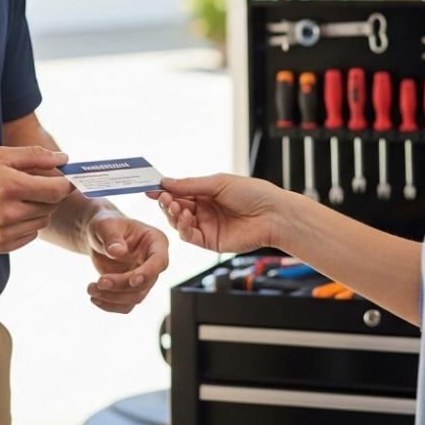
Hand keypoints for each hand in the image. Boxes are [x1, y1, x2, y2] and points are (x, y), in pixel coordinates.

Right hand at [0, 145, 73, 252]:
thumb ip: (34, 156)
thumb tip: (64, 158)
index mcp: (10, 186)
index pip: (56, 190)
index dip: (66, 184)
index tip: (67, 180)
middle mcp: (8, 212)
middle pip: (51, 206)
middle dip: (49, 194)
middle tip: (34, 185)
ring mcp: (3, 232)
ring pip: (42, 221)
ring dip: (38, 209)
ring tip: (18, 198)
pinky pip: (29, 236)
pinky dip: (27, 224)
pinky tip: (10, 213)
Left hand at [84, 212, 168, 313]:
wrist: (98, 236)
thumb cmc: (105, 225)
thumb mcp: (105, 224)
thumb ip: (112, 236)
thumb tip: (118, 252)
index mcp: (155, 241)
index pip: (159, 260)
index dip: (148, 272)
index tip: (132, 280)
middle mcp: (153, 261)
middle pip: (145, 283)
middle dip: (120, 286)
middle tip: (98, 282)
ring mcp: (144, 277)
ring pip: (135, 297)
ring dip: (113, 298)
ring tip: (91, 289)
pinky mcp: (132, 289)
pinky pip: (126, 305)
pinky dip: (110, 306)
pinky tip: (95, 299)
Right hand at [152, 173, 285, 253]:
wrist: (273, 215)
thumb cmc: (252, 193)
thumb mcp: (218, 183)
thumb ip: (190, 185)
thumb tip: (165, 182)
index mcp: (206, 193)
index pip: (179, 192)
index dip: (165, 190)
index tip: (151, 188)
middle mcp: (204, 210)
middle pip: (176, 208)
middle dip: (167, 202)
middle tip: (162, 198)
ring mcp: (206, 226)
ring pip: (179, 223)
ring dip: (173, 215)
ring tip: (174, 206)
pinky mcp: (211, 242)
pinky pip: (190, 237)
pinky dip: (183, 228)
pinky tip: (186, 218)